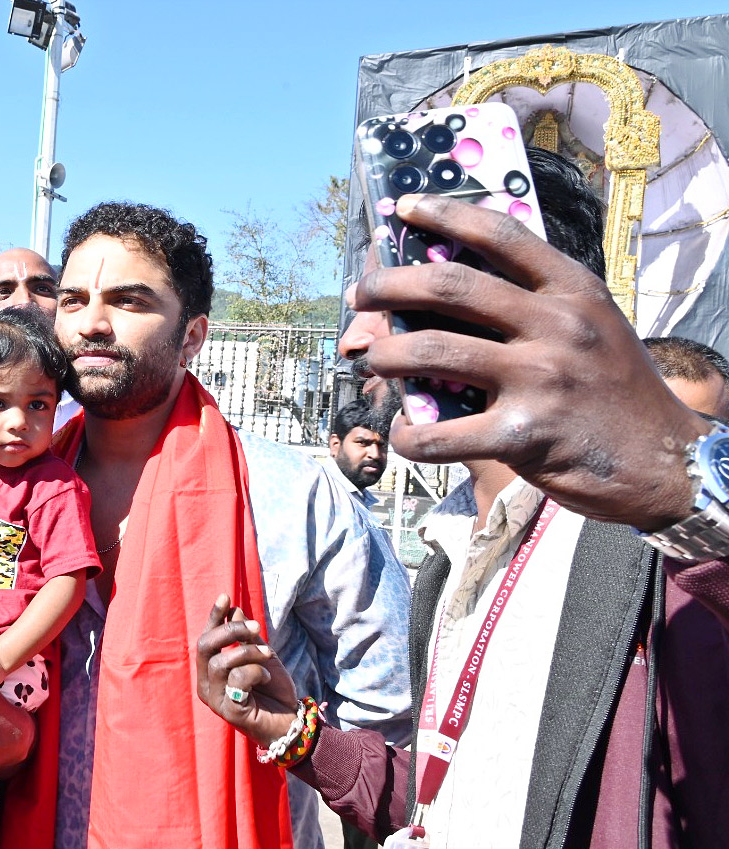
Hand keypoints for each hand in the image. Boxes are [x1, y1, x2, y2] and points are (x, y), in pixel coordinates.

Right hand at [195, 594, 299, 747]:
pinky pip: (237, 680)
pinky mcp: (229, 711)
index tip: (225, 597)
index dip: (214, 617)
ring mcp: (215, 699)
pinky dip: (256, 672)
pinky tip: (266, 679)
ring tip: (267, 655)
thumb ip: (247, 637)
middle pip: (205, 647)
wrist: (291, 720)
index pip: (206, 638)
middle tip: (255, 626)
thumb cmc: (274, 690)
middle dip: (230, 631)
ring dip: (249, 653)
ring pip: (221, 662)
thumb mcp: (262, 656)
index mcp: (210, 670)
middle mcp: (206, 684)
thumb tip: (234, 611)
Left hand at [355, 193, 708, 531]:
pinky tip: (406, 433)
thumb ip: (534, 303)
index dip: (445, 215)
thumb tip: (449, 288)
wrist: (665, 460)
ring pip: (433, 351)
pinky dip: (411, 435)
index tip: (404, 208)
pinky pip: (442, 433)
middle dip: (390, 285)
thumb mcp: (590, 325)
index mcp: (572, 290)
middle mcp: (556, 325)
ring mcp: (540, 379)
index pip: (500, 235)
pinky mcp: (524, 435)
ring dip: (386, 354)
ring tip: (372, 359)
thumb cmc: (614, 389)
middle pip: (450, 286)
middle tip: (362, 294)